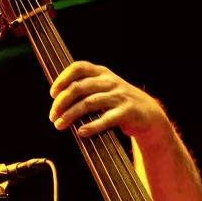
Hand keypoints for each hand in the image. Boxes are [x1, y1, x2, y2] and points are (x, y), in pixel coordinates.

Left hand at [48, 61, 168, 143]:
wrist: (149, 114)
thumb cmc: (119, 102)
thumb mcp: (105, 89)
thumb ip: (85, 89)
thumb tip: (57, 99)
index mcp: (102, 73)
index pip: (79, 67)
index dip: (62, 79)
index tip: (52, 94)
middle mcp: (110, 82)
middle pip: (79, 87)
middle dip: (61, 102)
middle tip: (52, 116)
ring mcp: (119, 96)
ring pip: (88, 103)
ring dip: (71, 115)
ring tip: (60, 125)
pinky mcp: (126, 112)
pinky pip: (106, 119)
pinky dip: (91, 126)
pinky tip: (81, 132)